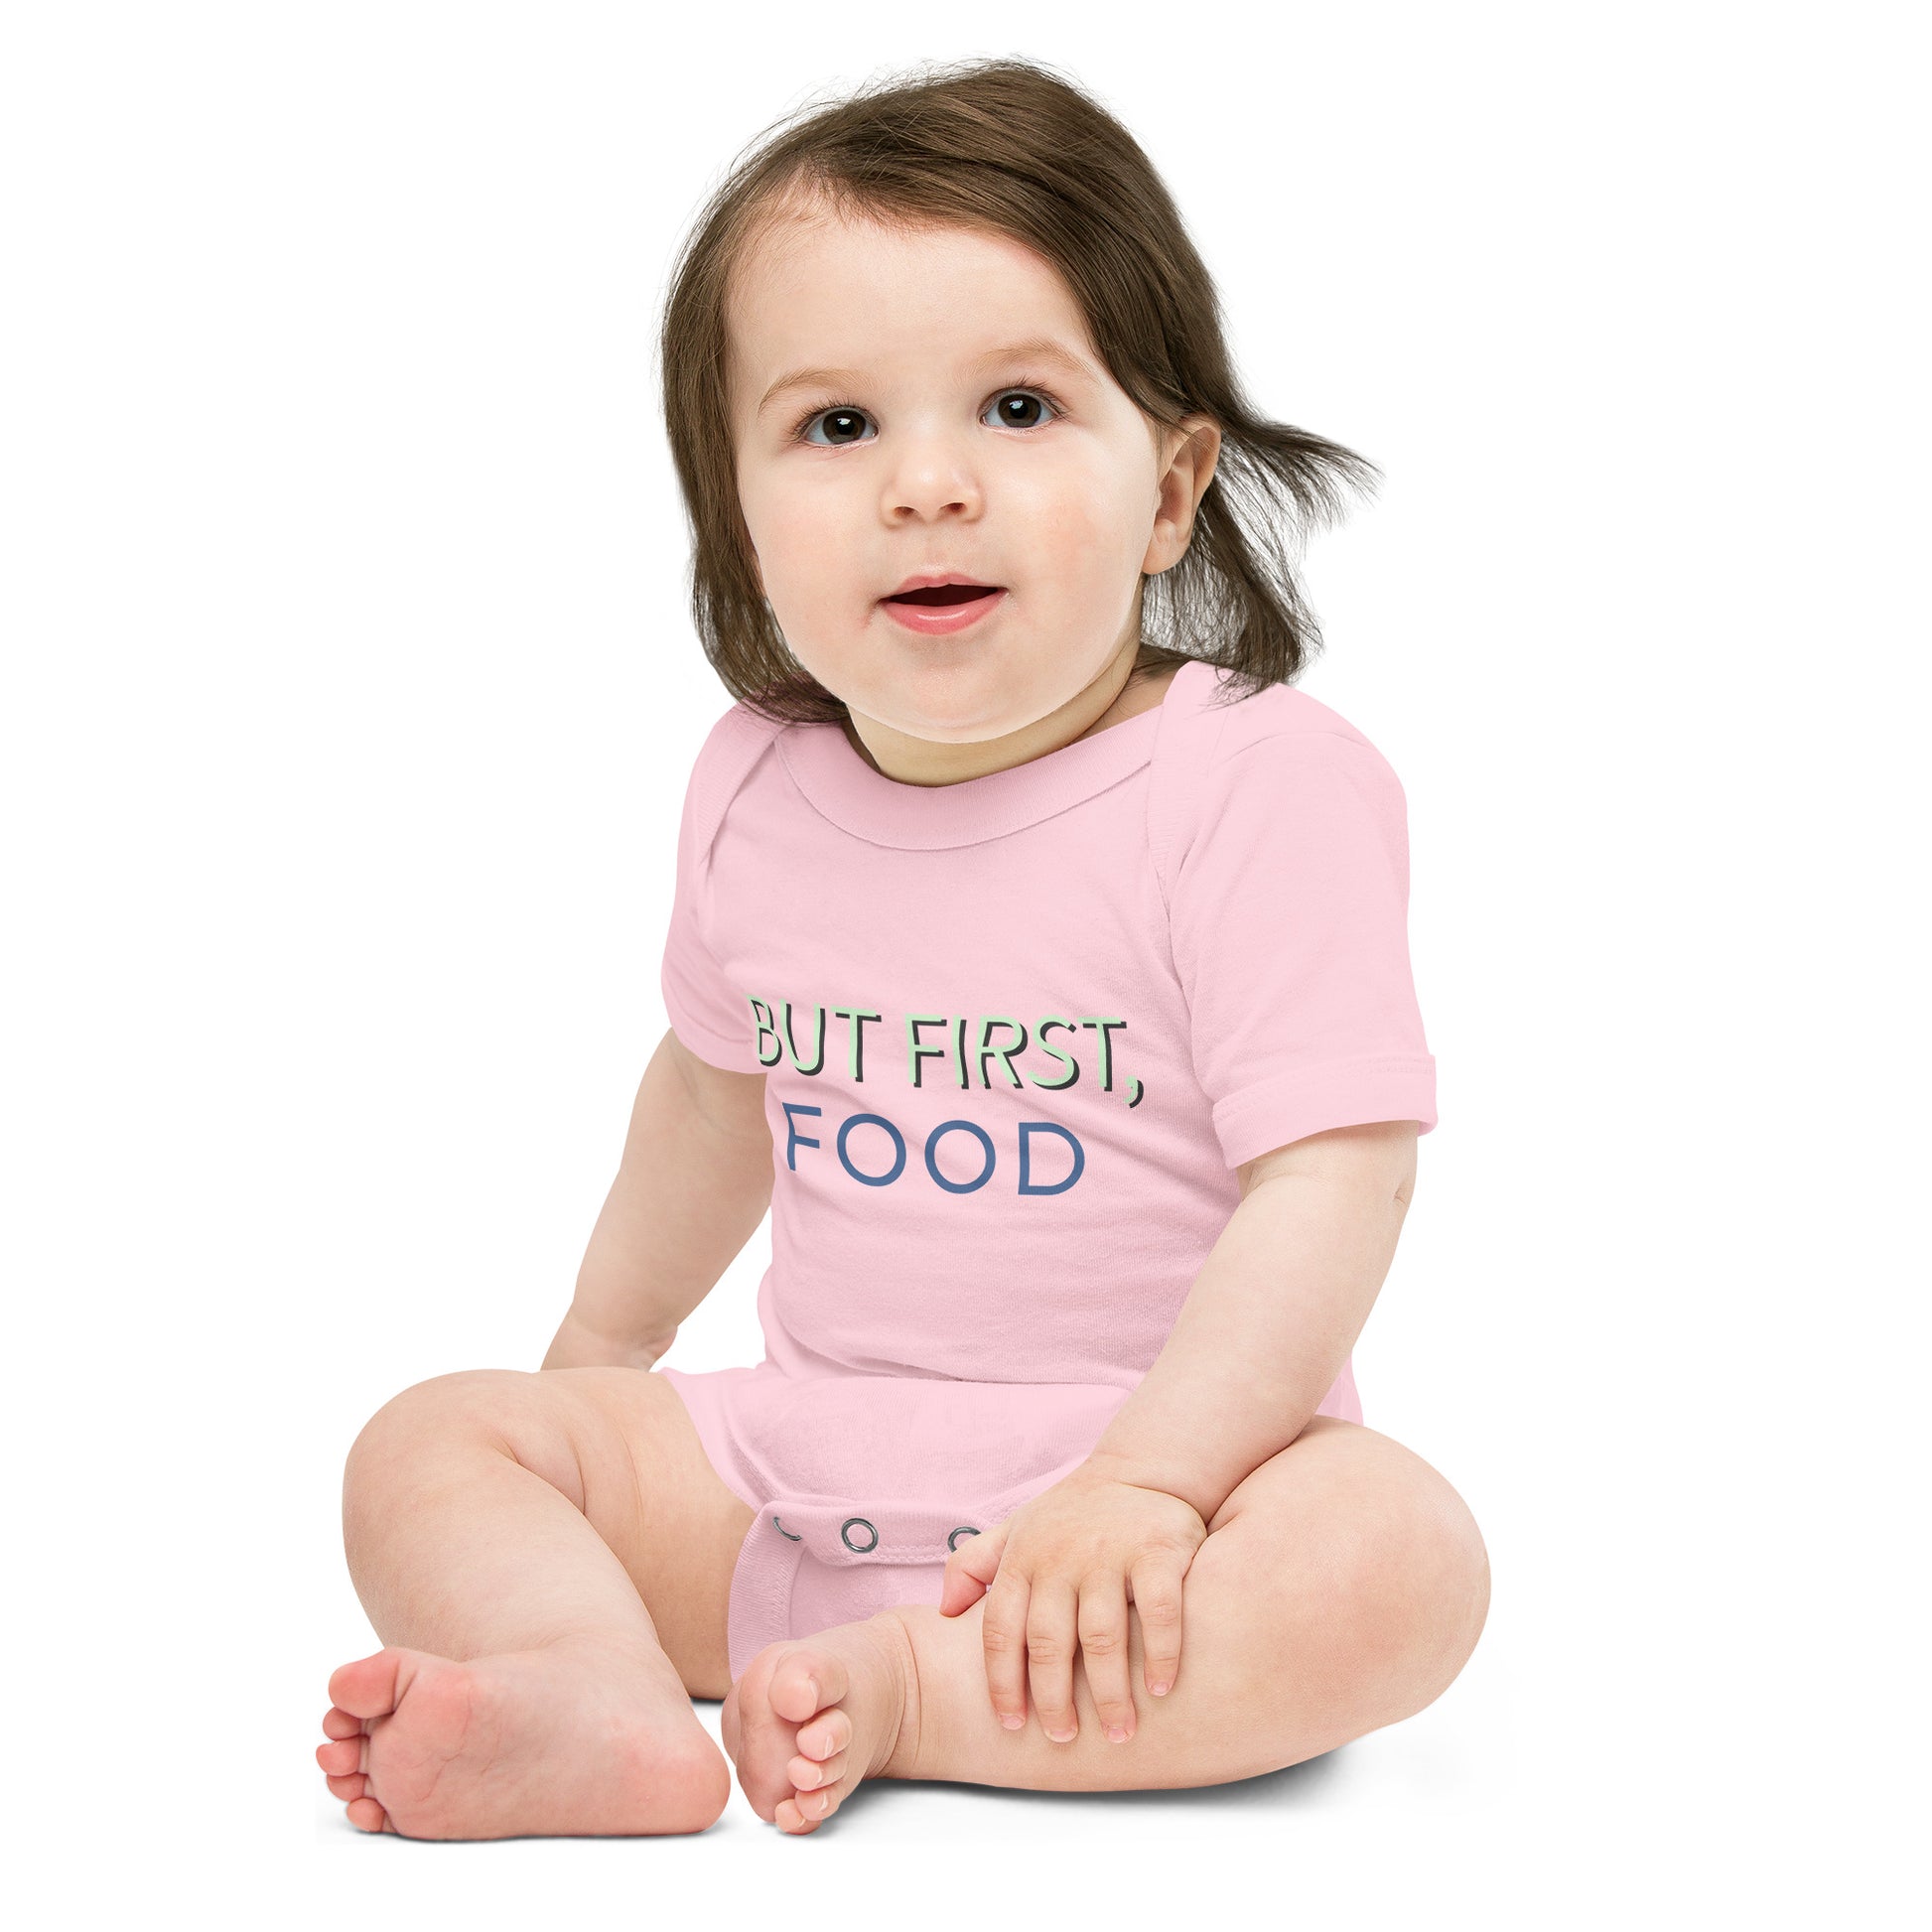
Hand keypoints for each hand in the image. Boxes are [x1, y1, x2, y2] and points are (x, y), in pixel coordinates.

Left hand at [937, 1459, 1206, 1744]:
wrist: (1140, 1468)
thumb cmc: (1070, 1515)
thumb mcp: (1015, 1530)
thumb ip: (973, 1566)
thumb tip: (941, 1612)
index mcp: (1022, 1560)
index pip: (999, 1630)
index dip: (1001, 1682)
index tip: (1010, 1724)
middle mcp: (1060, 1558)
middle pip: (1047, 1642)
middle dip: (1053, 1699)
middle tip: (1063, 1739)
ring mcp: (1110, 1555)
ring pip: (1102, 1637)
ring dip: (1109, 1692)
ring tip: (1116, 1732)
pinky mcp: (1157, 1553)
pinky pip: (1159, 1614)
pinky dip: (1160, 1655)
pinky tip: (1158, 1689)